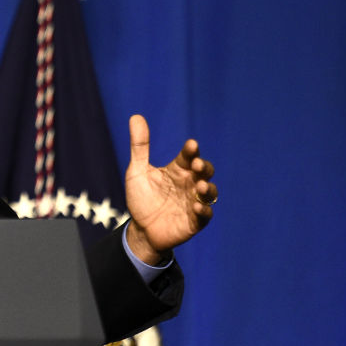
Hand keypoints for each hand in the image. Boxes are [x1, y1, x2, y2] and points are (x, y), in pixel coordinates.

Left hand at [124, 114, 216, 264]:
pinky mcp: (195, 221)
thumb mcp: (137, 171)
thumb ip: (139, 146)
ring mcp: (194, 202)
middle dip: (204, 167)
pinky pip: (204, 215)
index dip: (191, 151)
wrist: (141, 229)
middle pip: (205, 172)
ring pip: (209, 192)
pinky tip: (196, 206)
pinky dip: (203, 210)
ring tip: (200, 185)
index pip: (188, 157)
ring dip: (207, 188)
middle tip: (197, 164)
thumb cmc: (141, 198)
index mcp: (177, 170)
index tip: (191, 145)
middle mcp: (189, 184)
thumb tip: (135, 116)